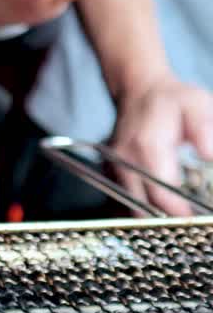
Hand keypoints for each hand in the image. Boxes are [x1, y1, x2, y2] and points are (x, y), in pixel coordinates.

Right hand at [110, 73, 212, 215]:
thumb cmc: (172, 100)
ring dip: (150, 215)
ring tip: (173, 217)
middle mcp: (125, 159)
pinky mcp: (111, 170)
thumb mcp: (198, 106)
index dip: (178, 212)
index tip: (194, 220)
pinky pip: (122, 198)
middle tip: (186, 222)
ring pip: (129, 205)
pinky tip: (157, 207)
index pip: (160, 192)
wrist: (139, 90)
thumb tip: (209, 155)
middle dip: (164, 219)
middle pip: (141, 205)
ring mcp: (114, 166)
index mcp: (147, 145)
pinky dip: (140, 206)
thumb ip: (205, 129)